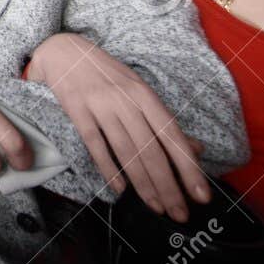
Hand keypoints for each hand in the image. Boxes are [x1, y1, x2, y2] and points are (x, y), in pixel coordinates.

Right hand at [27, 32, 208, 221]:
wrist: (62, 50)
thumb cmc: (105, 73)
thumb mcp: (138, 90)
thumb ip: (163, 121)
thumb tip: (195, 150)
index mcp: (144, 94)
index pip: (172, 135)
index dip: (188, 166)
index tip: (201, 194)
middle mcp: (125, 99)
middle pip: (152, 149)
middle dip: (168, 185)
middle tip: (179, 213)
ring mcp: (100, 105)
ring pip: (127, 151)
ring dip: (144, 184)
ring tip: (157, 207)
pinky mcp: (76, 110)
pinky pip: (95, 144)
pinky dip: (109, 168)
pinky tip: (121, 189)